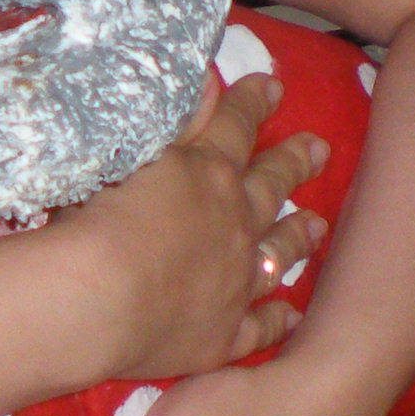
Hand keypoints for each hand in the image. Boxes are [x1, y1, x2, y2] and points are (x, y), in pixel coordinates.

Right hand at [61, 72, 327, 383]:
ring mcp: (234, 283)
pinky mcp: (221, 336)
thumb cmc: (100, 215)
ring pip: (276, 254)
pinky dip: (277, 320)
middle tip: (319, 147)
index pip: (235, 126)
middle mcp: (234, 224)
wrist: (96, 299)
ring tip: (316, 225)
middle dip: (293, 163)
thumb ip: (177, 118)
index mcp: (207, 173)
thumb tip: (211, 79)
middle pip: (270, 187)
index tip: (273, 86)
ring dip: (296, 237)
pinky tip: (291, 315)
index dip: (252, 103)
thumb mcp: (132, 149)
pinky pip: (259, 328)